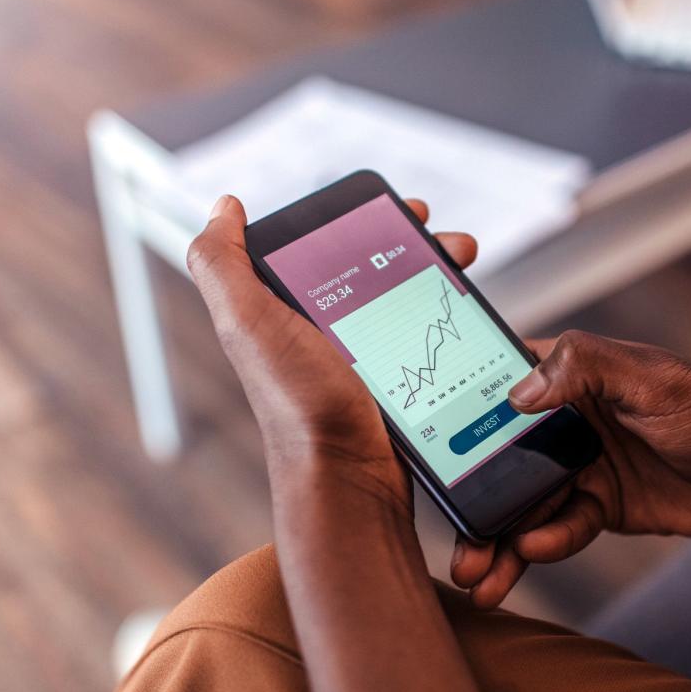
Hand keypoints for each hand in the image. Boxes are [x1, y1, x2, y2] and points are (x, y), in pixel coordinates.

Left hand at [188, 197, 489, 691]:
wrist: (349, 482)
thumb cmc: (300, 407)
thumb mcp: (249, 325)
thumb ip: (222, 265)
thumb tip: (221, 208)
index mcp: (282, 311)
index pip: (325, 246)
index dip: (364, 220)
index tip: (405, 210)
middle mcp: (317, 334)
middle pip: (374, 268)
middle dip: (417, 245)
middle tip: (452, 242)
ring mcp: (359, 363)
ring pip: (404, 300)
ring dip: (439, 276)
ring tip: (465, 267)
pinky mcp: (393, 389)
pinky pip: (423, 340)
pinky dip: (447, 320)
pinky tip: (468, 317)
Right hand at [452, 332, 690, 606]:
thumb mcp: (653, 379)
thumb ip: (586, 369)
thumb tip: (519, 391)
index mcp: (568, 374)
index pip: (495, 385)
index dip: (452, 413)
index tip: (417, 448)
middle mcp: (562, 419)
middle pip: (497, 458)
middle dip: (469, 500)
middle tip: (452, 540)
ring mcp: (578, 465)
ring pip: (522, 503)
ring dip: (497, 539)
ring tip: (475, 577)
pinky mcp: (597, 506)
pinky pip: (559, 528)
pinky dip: (544, 546)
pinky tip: (532, 556)